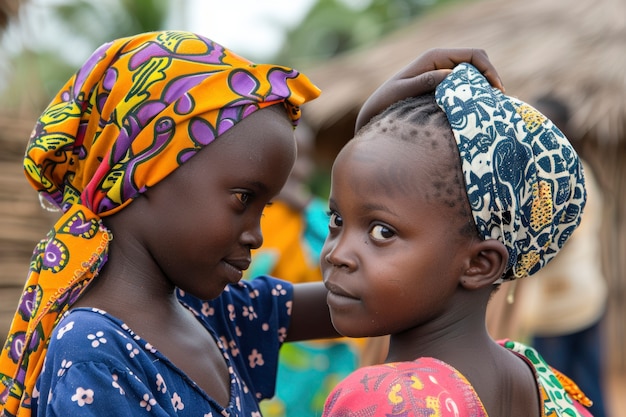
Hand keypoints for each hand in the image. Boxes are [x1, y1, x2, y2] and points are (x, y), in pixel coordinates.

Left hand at [355, 48, 503, 131]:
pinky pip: (466, 84)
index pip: (473, 55)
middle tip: (497, 101)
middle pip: (478, 62)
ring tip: (490, 107)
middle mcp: (441, 61)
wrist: (376, 109)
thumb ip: (425, 82)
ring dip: (484, 87)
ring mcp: (443, 72)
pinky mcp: (442, 84)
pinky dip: (475, 94)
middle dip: (490, 78)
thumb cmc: (386, 100)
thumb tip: (450, 75)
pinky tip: (477, 109)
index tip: (496, 90)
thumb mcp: (403, 91)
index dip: (489, 69)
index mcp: (435, 57)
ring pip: (474, 74)